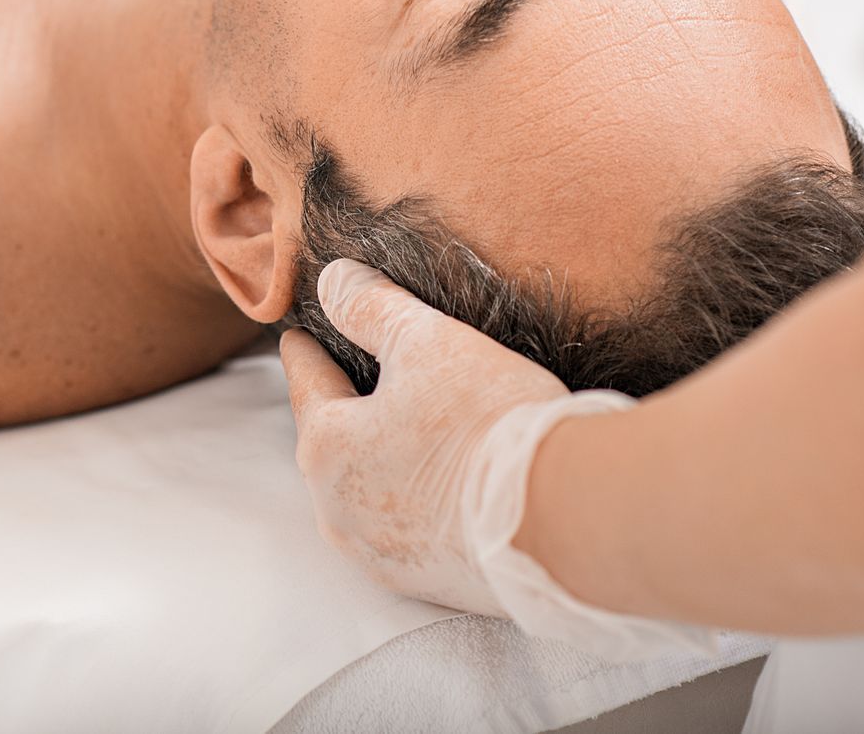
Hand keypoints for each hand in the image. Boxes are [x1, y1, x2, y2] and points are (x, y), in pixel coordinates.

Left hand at [279, 258, 568, 613]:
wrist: (566, 521)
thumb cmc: (486, 424)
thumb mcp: (427, 342)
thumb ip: (372, 308)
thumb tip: (333, 280)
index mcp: (326, 449)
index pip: (308, 384)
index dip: (306, 354)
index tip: (297, 339)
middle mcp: (340, 512)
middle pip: (331, 444)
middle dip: (340, 410)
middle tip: (350, 382)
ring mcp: (383, 556)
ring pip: (366, 492)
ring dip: (380, 461)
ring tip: (401, 435)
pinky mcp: (430, 583)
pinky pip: (408, 530)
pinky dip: (416, 502)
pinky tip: (442, 486)